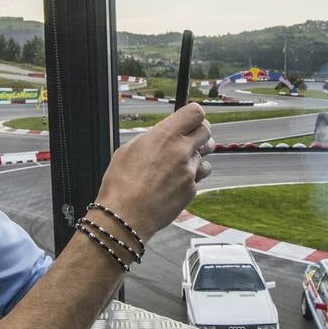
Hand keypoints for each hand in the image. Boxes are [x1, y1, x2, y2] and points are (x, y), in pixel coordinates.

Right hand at [95, 103, 213, 238]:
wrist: (125, 216)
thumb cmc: (121, 183)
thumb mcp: (129, 148)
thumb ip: (153, 137)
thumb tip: (164, 134)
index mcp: (165, 135)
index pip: (196, 112)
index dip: (193, 115)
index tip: (189, 120)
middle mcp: (181, 150)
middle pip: (207, 131)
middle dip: (199, 134)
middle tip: (188, 140)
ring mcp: (189, 171)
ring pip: (205, 157)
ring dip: (195, 159)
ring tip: (177, 166)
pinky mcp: (192, 190)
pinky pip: (198, 178)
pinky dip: (189, 179)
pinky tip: (172, 184)